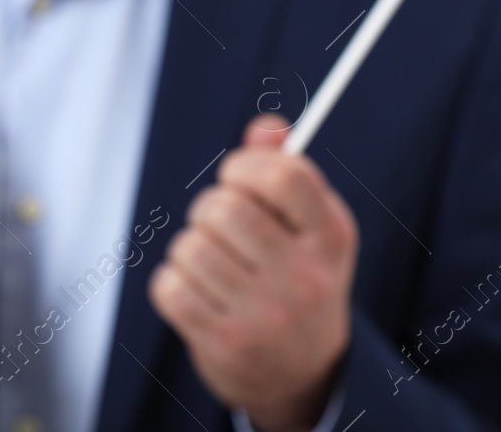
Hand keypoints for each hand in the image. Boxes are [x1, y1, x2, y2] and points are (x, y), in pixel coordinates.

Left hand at [149, 115, 358, 431]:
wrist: (302, 374)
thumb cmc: (297, 277)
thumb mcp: (309, 226)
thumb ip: (286, 170)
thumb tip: (267, 127)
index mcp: (331, 238)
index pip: (285, 176)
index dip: (245, 165)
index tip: (236, 175)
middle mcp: (305, 279)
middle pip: (225, 207)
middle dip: (208, 208)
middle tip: (218, 225)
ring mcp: (266, 316)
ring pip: (190, 247)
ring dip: (189, 248)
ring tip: (212, 263)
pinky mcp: (226, 345)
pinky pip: (169, 287)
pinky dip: (172, 283)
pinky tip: (196, 293)